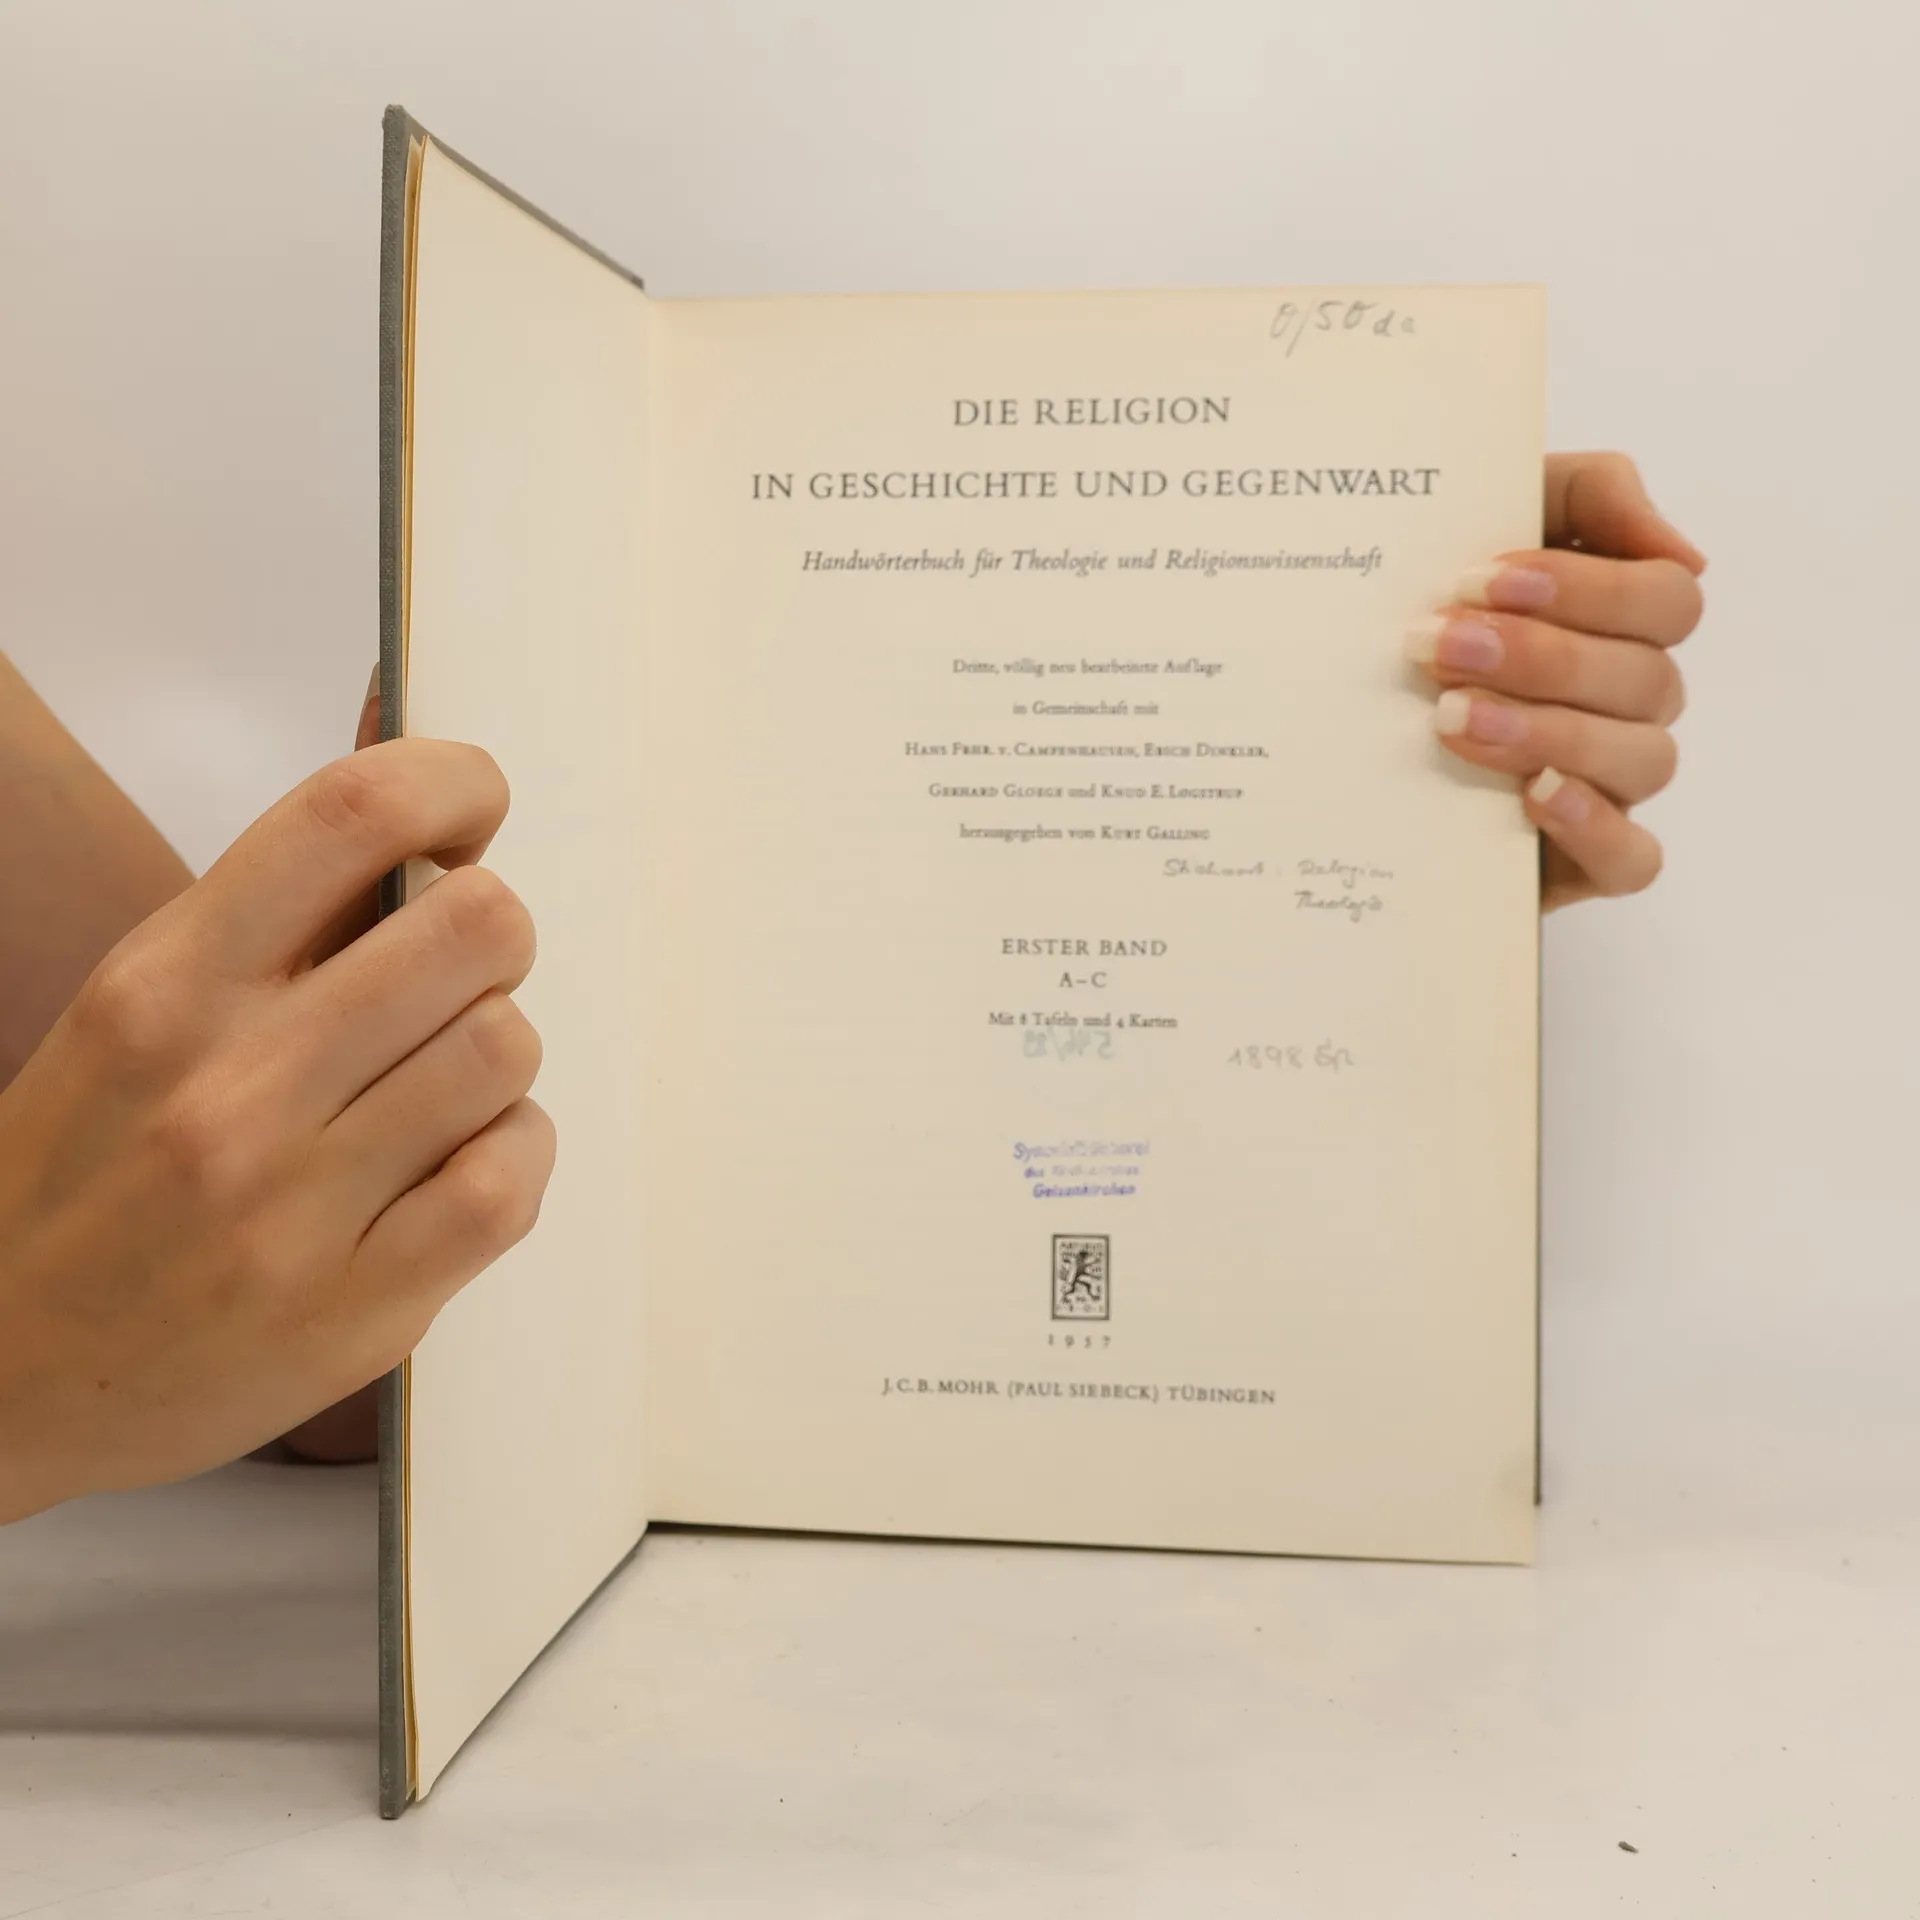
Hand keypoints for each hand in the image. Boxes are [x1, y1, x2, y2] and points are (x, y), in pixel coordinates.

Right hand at [0, 739, 553, 1521]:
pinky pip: (511, 1178)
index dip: (451, 783)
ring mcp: (293, 1206)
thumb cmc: (87, 1169)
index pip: (351, 817)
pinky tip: (458, 1160)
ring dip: (496, 1053)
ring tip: (440, 1084)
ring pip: (506, 1046)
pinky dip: (513, 1151)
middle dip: (488, 935)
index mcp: (163, 986)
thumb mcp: (142, 1009)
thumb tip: (435, 794)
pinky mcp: (358, 1307)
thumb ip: (285, 910)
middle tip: (452, 977)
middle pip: (476, 924)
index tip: (473, 806)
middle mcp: (228, 1086)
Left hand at [1408, 452, 1705, 909]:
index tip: (1480, 581)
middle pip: (1647, 678)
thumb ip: (1590, 493)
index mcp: (1626, 621)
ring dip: (1547, 731)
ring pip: (1642, 760)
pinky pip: (1631, 858)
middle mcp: (1631, 701)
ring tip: (1449, 718)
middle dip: (1541, 657)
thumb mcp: (1487, 518)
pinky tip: (1535, 794)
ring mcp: (1611, 782)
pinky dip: (1594, 825)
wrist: (1338, 713)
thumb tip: (1683, 551)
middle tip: (1438, 646)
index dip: (1587, 588)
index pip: (1665, 600)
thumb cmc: (1431, 603)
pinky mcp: (1580, 860)